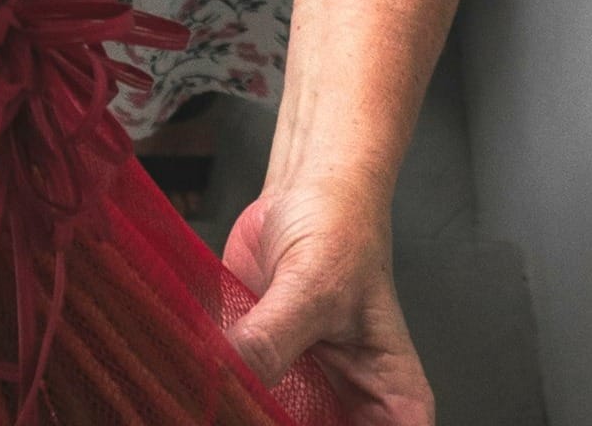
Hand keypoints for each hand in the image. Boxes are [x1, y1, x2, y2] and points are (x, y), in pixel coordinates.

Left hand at [223, 182, 432, 424]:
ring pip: (273, 421)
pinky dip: (217, 391)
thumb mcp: (312, 286)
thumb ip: (274, 337)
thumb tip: (231, 371)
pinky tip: (198, 378)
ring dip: (238, 410)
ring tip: (212, 395)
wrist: (306, 189)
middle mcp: (354, 406)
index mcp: (394, 403)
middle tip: (233, 406)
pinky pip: (240, 395)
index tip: (292, 416)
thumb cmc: (339, 230)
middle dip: (273, 423)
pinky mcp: (266, 368)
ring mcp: (307, 390)